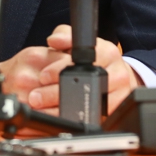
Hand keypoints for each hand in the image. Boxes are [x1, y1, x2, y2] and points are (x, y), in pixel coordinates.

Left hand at [3, 25, 142, 114]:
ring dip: (60, 110)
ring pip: (87, 106)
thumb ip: (64, 36)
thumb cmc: (97, 58)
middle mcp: (116, 73)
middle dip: (55, 93)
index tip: (43, 76)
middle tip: (36, 96)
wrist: (119, 76)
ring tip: (42, 108)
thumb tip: (53, 40)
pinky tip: (58, 116)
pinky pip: (92, 119)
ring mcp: (118, 94)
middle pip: (84, 86)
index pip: (81, 61)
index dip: (58, 69)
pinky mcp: (114, 111)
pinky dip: (72, 119)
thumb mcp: (81, 42)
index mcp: (108, 52)